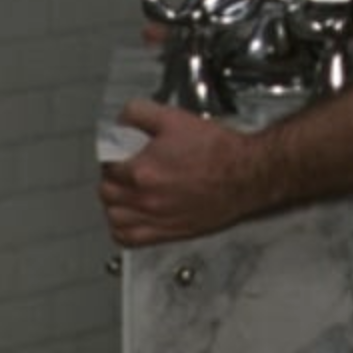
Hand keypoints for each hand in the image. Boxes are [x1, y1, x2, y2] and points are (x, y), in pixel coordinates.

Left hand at [99, 99, 269, 246]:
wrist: (246, 174)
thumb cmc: (219, 151)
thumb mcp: (176, 118)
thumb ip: (141, 113)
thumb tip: (123, 117)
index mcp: (142, 170)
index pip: (107, 164)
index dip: (112, 154)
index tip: (120, 150)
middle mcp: (145, 198)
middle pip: (106, 192)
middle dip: (111, 177)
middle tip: (122, 168)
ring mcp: (156, 218)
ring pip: (114, 217)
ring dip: (114, 203)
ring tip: (124, 192)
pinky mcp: (168, 232)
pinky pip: (129, 239)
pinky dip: (122, 229)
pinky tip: (130, 217)